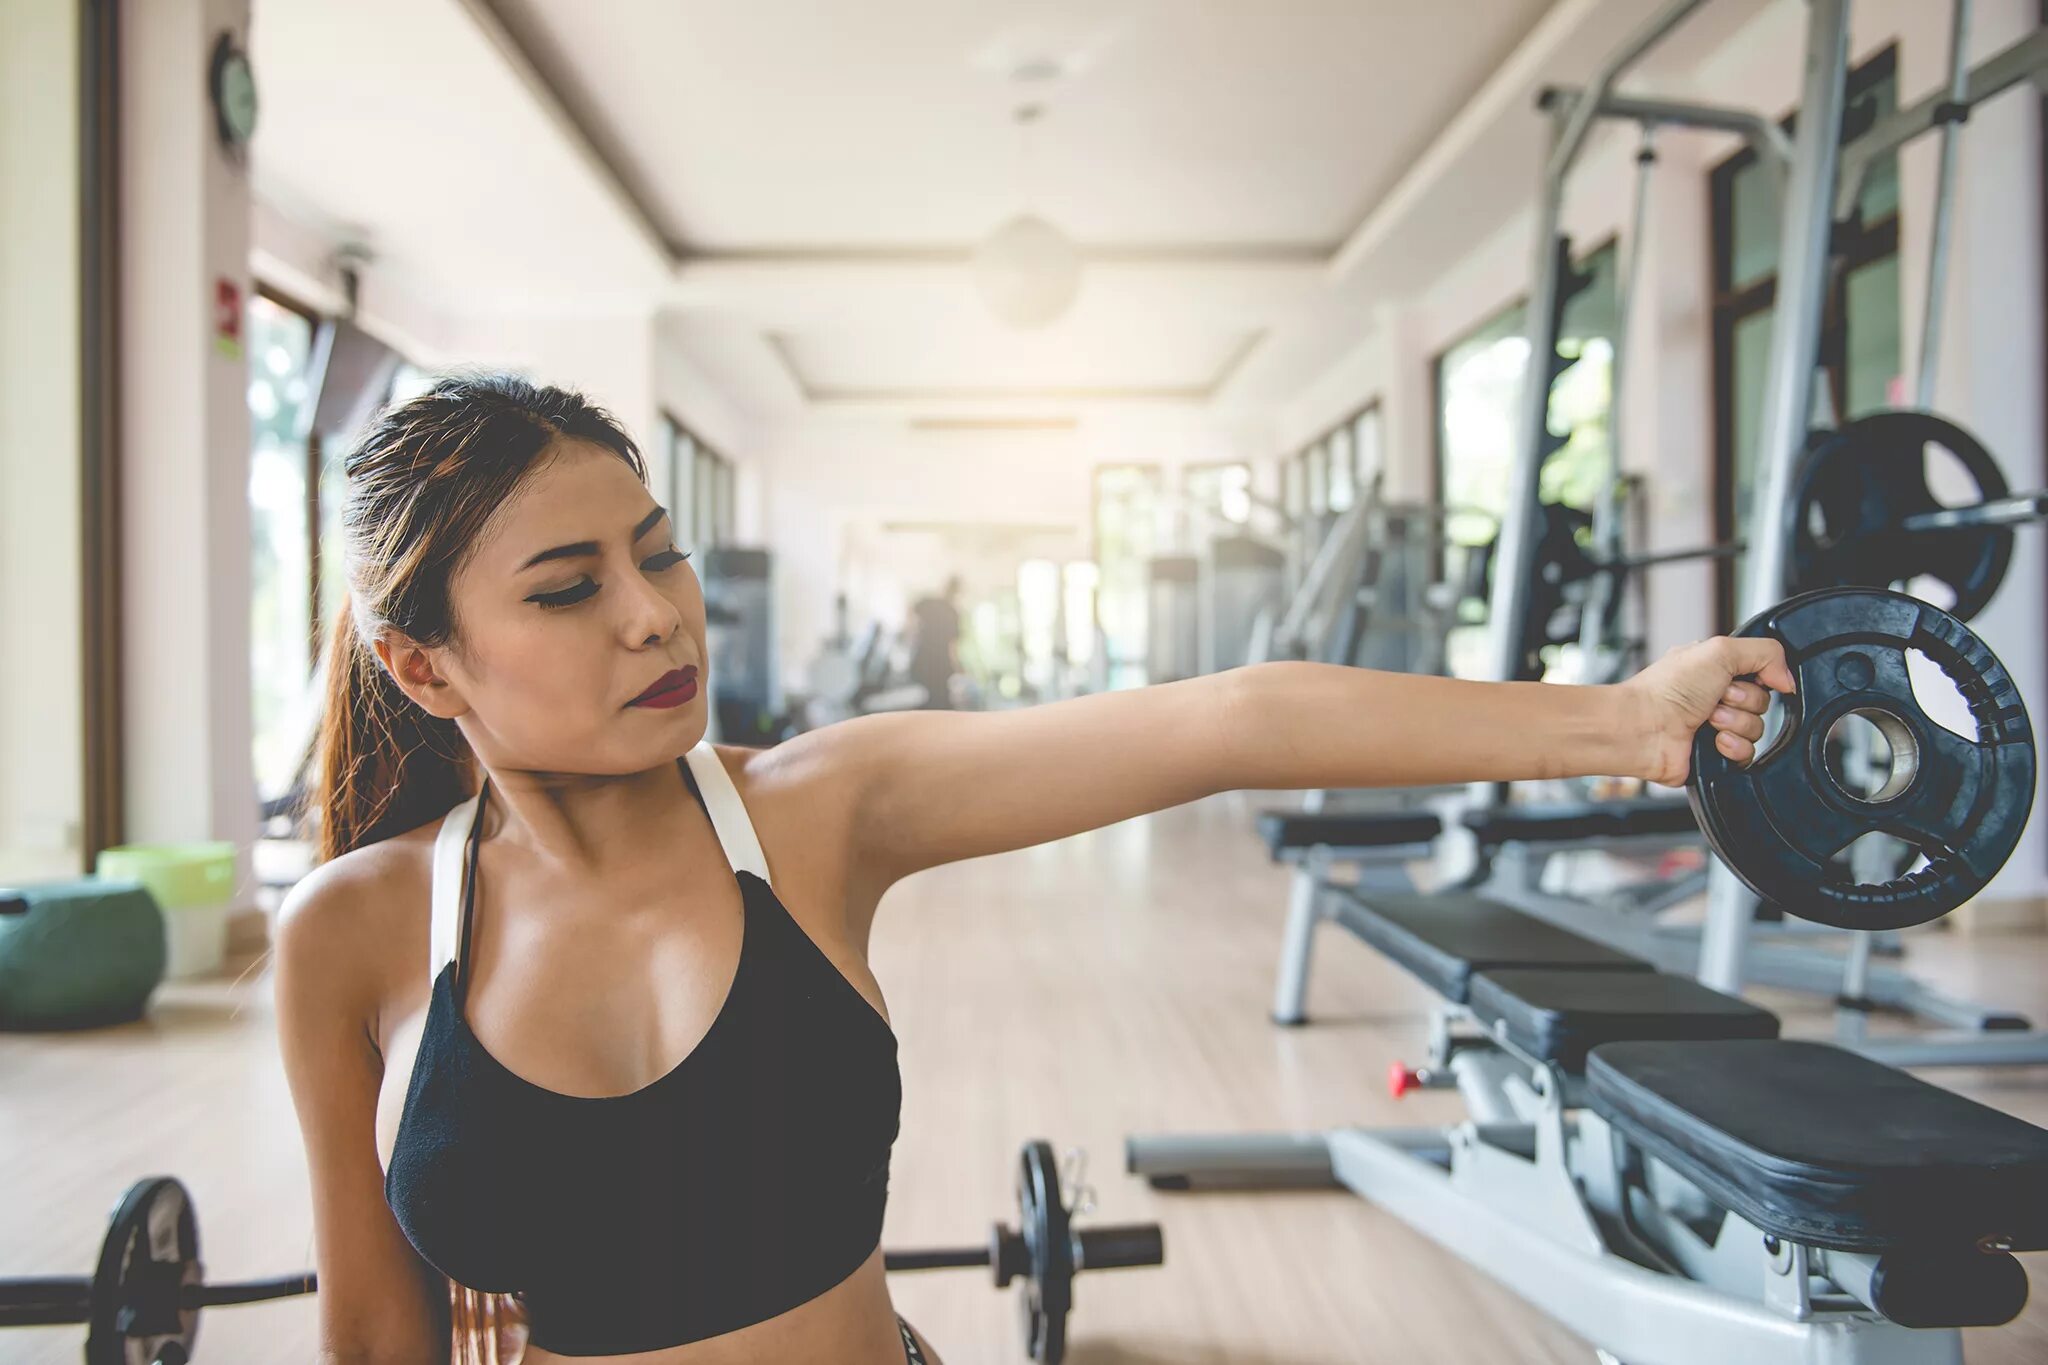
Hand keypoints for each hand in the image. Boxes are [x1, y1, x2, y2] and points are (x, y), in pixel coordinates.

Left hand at [1621, 636, 1796, 786]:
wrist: (1643, 728)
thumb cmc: (1666, 689)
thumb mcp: (1720, 649)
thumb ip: (1765, 653)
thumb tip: (1787, 677)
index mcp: (1715, 668)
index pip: (1762, 672)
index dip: (1759, 676)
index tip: (1742, 677)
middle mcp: (1716, 696)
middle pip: (1763, 701)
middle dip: (1743, 700)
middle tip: (1716, 698)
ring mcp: (1716, 726)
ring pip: (1758, 728)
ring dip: (1735, 723)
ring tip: (1708, 720)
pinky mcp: (1716, 754)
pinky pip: (1748, 754)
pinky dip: (1733, 747)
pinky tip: (1713, 741)